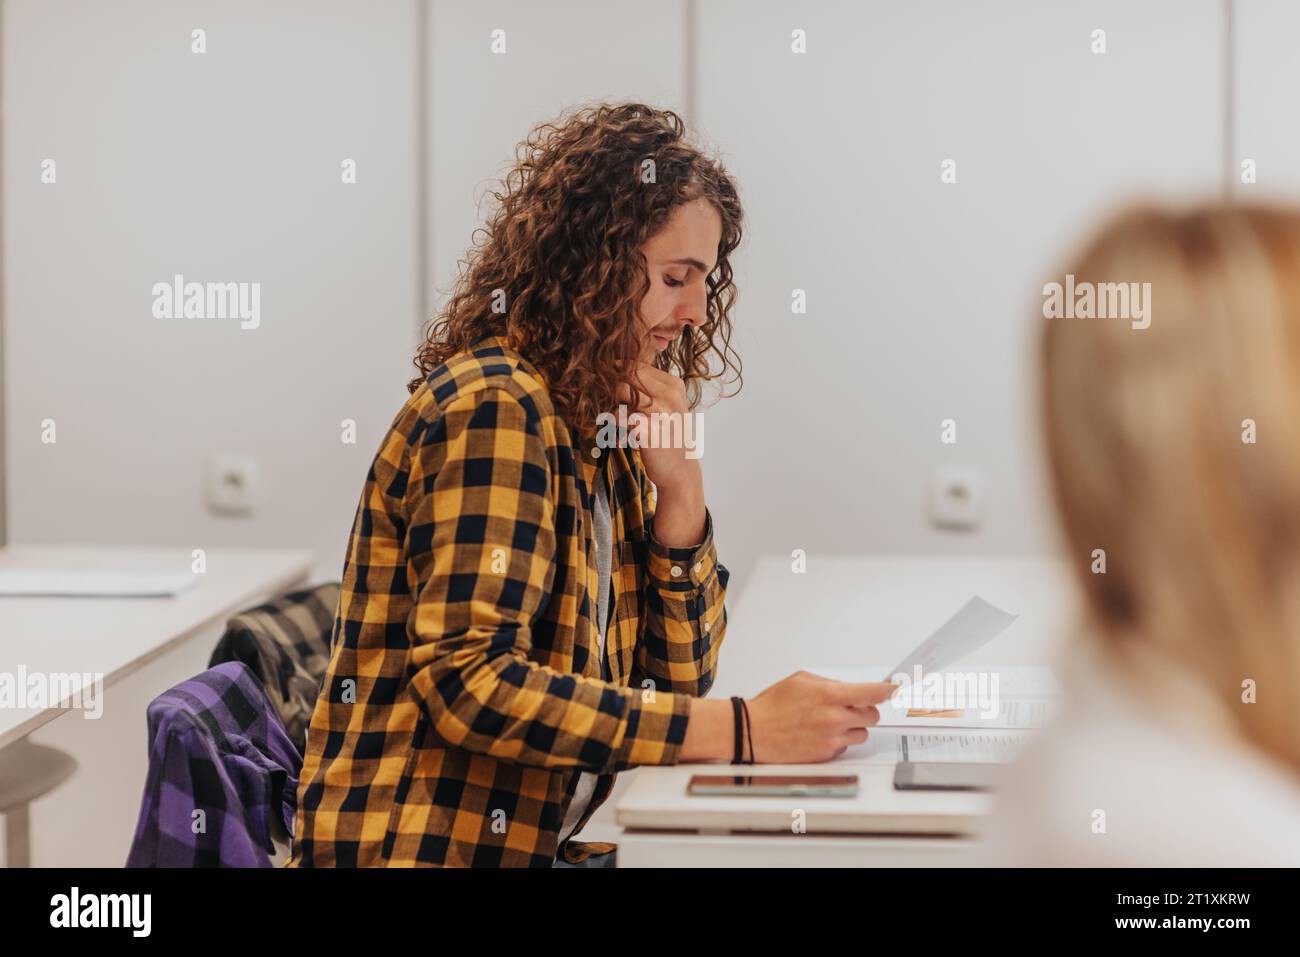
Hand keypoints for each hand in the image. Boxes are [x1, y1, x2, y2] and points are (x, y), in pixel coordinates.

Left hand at [614, 362, 697, 492]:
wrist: (679, 469)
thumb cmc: (668, 435)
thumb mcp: (667, 405)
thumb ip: (649, 386)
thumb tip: (617, 367)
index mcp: (674, 385)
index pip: (637, 365)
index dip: (618, 371)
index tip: (608, 383)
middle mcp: (670, 395)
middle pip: (626, 375)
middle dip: (612, 386)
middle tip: (611, 403)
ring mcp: (660, 413)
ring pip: (620, 391)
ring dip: (612, 404)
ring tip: (617, 421)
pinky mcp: (648, 431)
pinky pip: (618, 416)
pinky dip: (614, 424)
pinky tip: (621, 437)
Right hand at [745, 671, 895, 762]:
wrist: (754, 731)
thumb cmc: (773, 705)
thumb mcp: (802, 680)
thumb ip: (830, 684)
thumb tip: (850, 689)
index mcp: (830, 696)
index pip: (872, 693)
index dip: (887, 690)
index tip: (895, 688)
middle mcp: (834, 718)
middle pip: (872, 715)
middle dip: (865, 710)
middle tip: (849, 708)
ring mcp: (832, 739)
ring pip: (862, 734)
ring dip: (853, 727)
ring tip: (829, 722)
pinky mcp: (826, 755)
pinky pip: (845, 747)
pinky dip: (839, 741)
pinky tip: (819, 734)